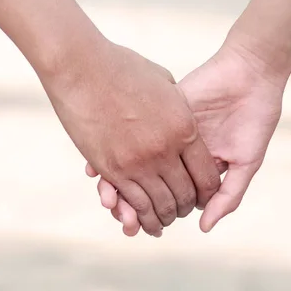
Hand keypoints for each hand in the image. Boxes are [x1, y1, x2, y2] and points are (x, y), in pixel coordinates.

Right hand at [45, 39, 220, 236]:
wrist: (82, 68)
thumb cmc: (123, 68)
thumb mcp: (164, 83)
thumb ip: (178, 107)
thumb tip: (183, 121)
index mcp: (184, 128)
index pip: (207, 174)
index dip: (208, 190)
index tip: (203, 194)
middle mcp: (165, 150)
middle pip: (186, 194)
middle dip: (187, 207)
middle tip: (183, 210)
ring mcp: (138, 162)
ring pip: (161, 205)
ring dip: (165, 217)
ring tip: (164, 222)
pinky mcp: (112, 169)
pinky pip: (134, 202)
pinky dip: (141, 216)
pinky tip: (142, 221)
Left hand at [93, 40, 290, 234]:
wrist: (252, 75)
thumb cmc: (256, 121)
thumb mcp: (245, 162)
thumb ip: (227, 196)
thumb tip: (203, 228)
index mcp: (194, 166)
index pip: (166, 194)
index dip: (150, 211)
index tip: (135, 226)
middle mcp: (175, 151)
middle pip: (144, 181)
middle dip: (129, 201)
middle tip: (117, 214)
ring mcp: (163, 131)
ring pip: (133, 159)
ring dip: (118, 180)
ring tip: (107, 196)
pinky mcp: (155, 111)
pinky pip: (129, 132)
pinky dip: (114, 147)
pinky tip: (98, 165)